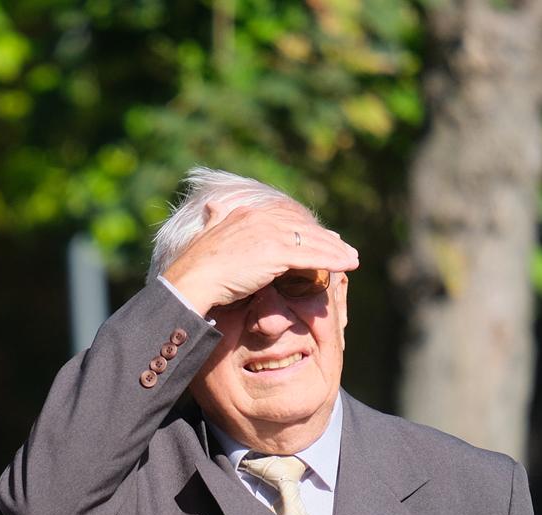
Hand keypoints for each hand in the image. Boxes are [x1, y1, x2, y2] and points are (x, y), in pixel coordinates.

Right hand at [160, 202, 359, 312]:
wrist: (189, 281)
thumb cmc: (194, 267)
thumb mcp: (206, 234)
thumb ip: (214, 219)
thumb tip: (212, 206)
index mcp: (244, 214)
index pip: (284, 220)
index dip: (305, 230)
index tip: (321, 237)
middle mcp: (260, 218)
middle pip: (301, 228)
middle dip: (326, 239)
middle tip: (345, 248)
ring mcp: (269, 234)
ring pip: (311, 241)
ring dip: (335, 250)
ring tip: (352, 259)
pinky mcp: (276, 252)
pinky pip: (311, 256)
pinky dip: (332, 260)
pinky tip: (347, 265)